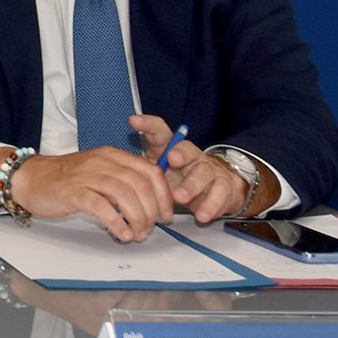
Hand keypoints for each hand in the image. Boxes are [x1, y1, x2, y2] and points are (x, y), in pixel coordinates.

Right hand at [9, 146, 176, 242]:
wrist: (30, 178)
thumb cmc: (67, 180)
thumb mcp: (99, 173)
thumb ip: (123, 183)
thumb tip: (151, 207)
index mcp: (112, 156)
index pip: (150, 170)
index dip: (163, 195)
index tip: (166, 214)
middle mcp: (102, 162)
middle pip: (140, 184)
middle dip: (151, 211)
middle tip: (150, 229)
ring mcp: (87, 175)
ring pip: (124, 194)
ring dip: (137, 219)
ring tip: (137, 234)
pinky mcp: (72, 191)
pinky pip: (101, 207)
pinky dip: (116, 222)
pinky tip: (121, 234)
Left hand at [133, 114, 251, 221]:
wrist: (217, 189)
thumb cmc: (180, 179)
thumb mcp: (160, 174)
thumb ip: (142, 172)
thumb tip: (114, 177)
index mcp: (172, 148)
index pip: (160, 131)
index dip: (147, 125)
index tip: (133, 121)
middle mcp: (192, 155)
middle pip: (186, 150)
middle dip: (180, 154)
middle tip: (171, 160)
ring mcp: (209, 169)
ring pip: (204, 173)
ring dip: (192, 185)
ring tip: (180, 197)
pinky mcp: (224, 186)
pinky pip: (220, 194)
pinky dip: (211, 205)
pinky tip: (202, 215)